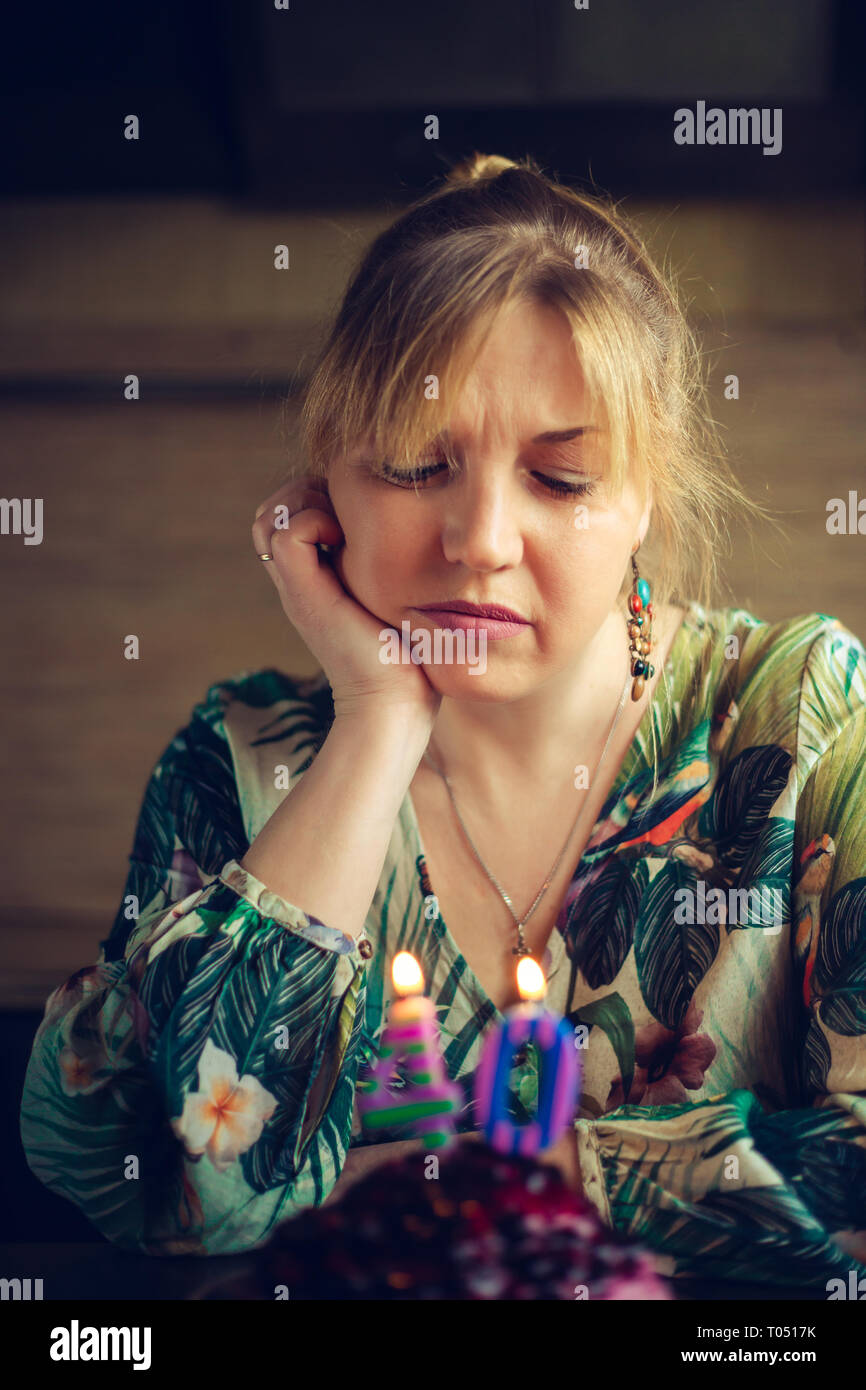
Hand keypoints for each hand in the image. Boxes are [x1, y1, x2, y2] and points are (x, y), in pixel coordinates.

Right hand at [252, 474, 441, 729]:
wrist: (395, 703)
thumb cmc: (412, 658)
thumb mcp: (402, 597)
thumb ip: (397, 567)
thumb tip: (434, 531)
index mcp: (319, 577)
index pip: (293, 512)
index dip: (319, 494)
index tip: (359, 507)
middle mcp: (300, 578)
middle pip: (274, 509)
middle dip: (308, 491)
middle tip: (349, 509)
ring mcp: (297, 586)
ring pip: (271, 515)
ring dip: (306, 501)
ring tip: (344, 522)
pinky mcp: (303, 593)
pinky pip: (287, 532)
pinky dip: (314, 520)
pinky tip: (348, 540)